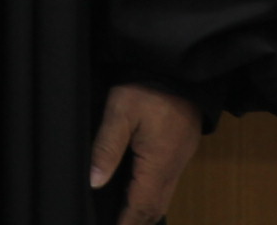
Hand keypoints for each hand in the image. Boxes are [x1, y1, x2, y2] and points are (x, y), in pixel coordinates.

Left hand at [89, 84, 201, 224]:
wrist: (177, 68)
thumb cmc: (147, 87)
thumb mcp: (119, 112)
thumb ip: (106, 148)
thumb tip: (95, 182)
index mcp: (158, 163)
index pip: (142, 207)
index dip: (127, 223)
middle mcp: (173, 167)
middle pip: (155, 208)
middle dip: (136, 221)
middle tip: (115, 224)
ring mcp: (180, 159)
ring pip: (163, 196)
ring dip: (144, 209)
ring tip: (122, 216)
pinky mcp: (181, 150)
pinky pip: (167, 182)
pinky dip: (151, 194)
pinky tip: (136, 191)